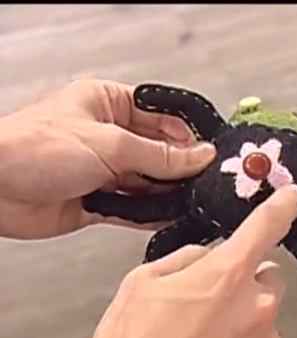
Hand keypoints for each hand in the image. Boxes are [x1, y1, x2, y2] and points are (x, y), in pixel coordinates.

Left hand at [0, 79, 215, 238]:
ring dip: (167, 192)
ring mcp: (103, 169)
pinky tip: (169, 216)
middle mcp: (108, 135)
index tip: (209, 153)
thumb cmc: (30, 149)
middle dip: (180, 167)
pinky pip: (135, 207)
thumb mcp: (110, 144)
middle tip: (203, 181)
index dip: (188, 134)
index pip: (162, 116)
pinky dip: (152, 214)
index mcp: (108, 104)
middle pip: (159, 151)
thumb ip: (161, 155)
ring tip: (189, 200)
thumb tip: (199, 156)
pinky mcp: (98, 200)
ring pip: (149, 181)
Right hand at [85, 185, 296, 337]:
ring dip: (240, 329)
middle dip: (245, 286)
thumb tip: (209, 257)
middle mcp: (256, 307)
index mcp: (225, 275)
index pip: (266, 227)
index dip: (283, 207)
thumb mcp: (141, 286)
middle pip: (268, 279)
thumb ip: (186, 260)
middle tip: (209, 309)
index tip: (294, 198)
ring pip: (262, 322)